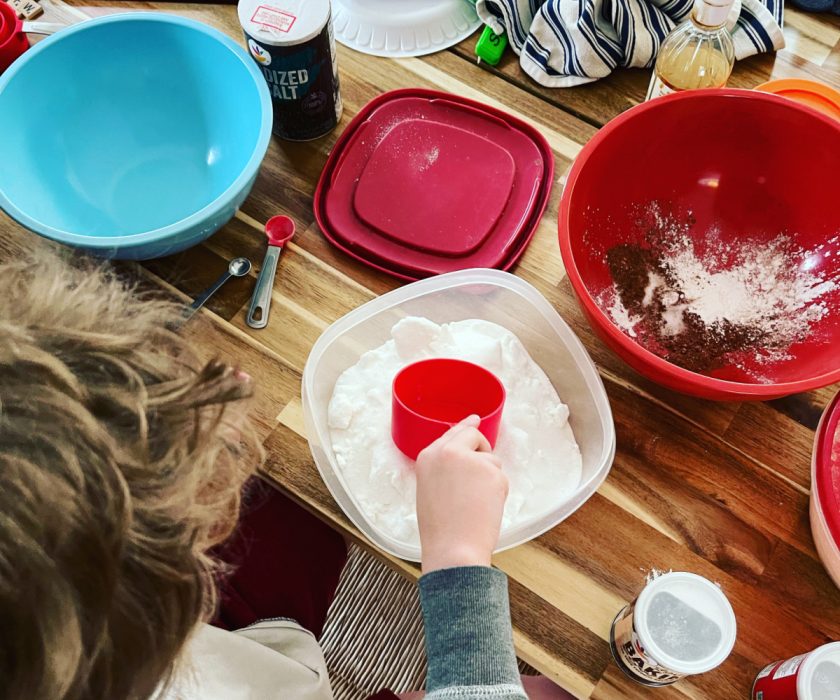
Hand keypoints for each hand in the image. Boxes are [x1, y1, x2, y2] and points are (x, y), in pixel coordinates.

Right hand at [415, 415, 508, 573]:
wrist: (453, 549)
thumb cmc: (441, 528)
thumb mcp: (431, 488)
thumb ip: (444, 467)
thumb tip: (466, 456)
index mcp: (428, 456)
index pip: (452, 432)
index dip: (466, 427)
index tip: (475, 419)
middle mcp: (447, 452)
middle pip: (473, 435)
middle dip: (482, 451)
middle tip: (483, 475)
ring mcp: (470, 460)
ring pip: (491, 460)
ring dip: (489, 479)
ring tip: (474, 504)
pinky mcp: (492, 472)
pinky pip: (501, 477)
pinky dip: (498, 493)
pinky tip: (484, 508)